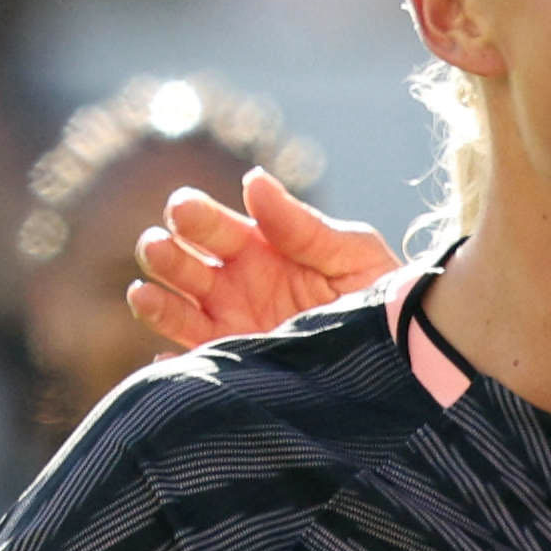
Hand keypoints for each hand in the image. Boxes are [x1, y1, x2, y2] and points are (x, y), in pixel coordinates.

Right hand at [133, 169, 403, 352]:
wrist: (406, 355)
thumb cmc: (381, 294)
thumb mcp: (351, 253)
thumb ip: (302, 224)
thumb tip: (252, 181)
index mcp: (258, 248)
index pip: (211, 226)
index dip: (193, 216)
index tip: (183, 210)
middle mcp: (235, 286)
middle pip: (181, 264)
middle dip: (165, 254)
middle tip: (161, 248)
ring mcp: (231, 328)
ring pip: (176, 313)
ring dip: (156, 302)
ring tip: (144, 295)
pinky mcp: (238, 369)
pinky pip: (196, 368)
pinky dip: (175, 368)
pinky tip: (167, 362)